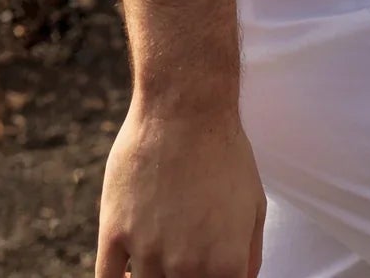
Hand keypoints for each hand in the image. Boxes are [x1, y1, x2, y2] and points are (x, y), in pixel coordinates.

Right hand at [95, 93, 266, 277]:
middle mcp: (185, 268)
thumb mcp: (254, 204)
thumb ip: (249, 254)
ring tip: (158, 265)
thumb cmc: (225, 152)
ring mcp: (147, 253)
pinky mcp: (114, 233)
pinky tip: (130, 272)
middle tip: (182, 264)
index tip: (204, 273)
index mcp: (225, 265)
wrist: (185, 109)